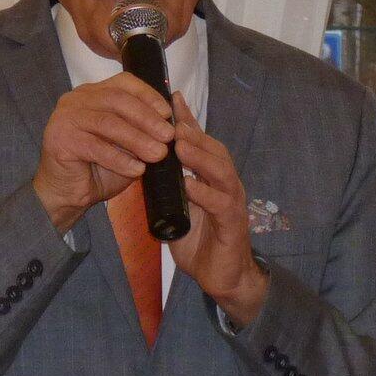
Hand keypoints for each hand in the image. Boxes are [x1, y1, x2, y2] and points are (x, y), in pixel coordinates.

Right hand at [32, 73, 175, 232]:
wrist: (66, 194)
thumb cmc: (98, 169)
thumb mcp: (126, 146)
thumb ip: (141, 131)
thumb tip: (170, 125)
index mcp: (93, 94)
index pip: (124, 83)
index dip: (148, 96)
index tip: (168, 113)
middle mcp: (76, 100)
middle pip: (117, 100)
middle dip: (147, 118)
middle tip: (168, 136)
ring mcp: (65, 118)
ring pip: (108, 123)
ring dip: (137, 139)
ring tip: (158, 154)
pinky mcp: (59, 139)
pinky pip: (96, 147)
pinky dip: (120, 159)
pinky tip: (137, 170)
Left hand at [168, 91, 268, 326]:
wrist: (223, 277)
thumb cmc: (200, 241)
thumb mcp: (177, 209)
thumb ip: (165, 188)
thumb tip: (142, 165)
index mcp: (211, 178)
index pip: (199, 143)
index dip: (186, 120)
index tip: (169, 97)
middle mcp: (225, 183)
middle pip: (212, 149)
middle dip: (192, 132)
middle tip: (169, 119)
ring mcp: (232, 202)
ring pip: (221, 170)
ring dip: (199, 156)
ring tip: (178, 144)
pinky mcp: (233, 224)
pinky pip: (220, 203)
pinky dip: (204, 192)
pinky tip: (188, 184)